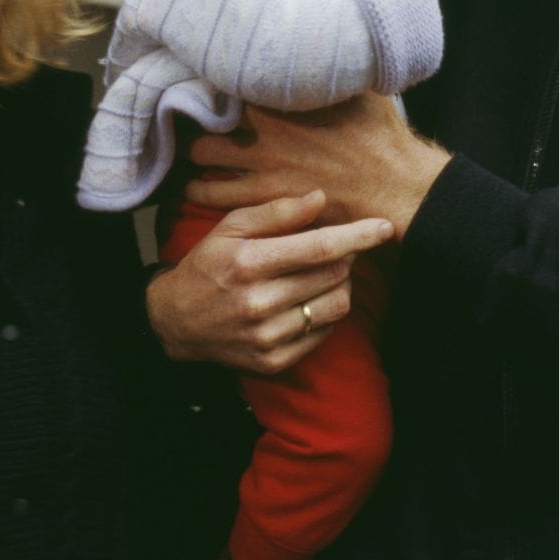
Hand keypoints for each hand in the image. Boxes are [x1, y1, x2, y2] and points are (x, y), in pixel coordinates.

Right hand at [146, 190, 394, 374]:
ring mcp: (267, 336)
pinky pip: (324, 333)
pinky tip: (310, 300)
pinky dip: (327, 312)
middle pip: (333, 275)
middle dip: (348, 256)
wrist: (174, 322)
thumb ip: (276, 212)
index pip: (319, 247)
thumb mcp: (229, 228)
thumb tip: (320, 198)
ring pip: (335, 305)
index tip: (384, 226)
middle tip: (339, 248)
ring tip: (325, 274)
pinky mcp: (273, 361)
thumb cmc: (206, 265)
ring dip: (341, 284)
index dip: (357, 236)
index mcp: (247, 263)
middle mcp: (258, 302)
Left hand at [186, 94, 449, 233]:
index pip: (230, 80)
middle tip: (200, 121)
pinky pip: (217, 197)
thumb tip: (322, 48)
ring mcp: (263, 167)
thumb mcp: (361, 90)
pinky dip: (205, 192)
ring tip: (195, 157)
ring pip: (203, 158)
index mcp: (285, 99)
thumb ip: (332, 72)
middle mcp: (265, 131)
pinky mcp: (267, 200)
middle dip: (200, 119)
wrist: (395, 187)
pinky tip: (201, 190)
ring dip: (195, 157)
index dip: (218, 80)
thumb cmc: (384, 138)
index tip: (215, 79)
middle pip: (208, 117)